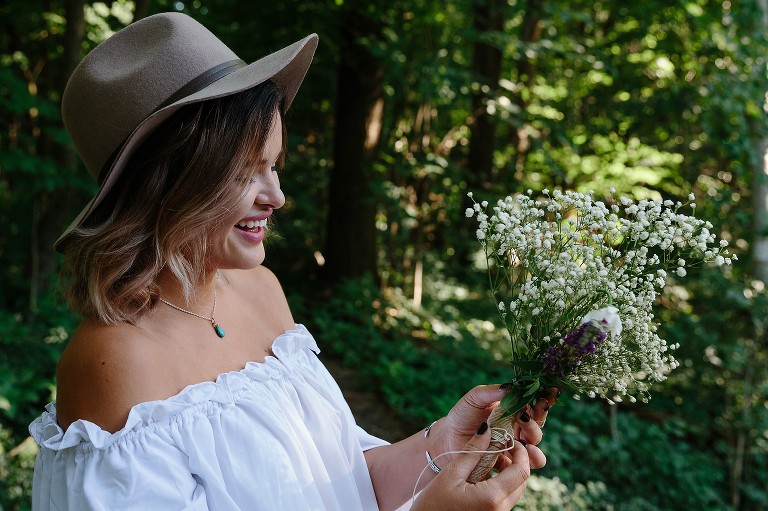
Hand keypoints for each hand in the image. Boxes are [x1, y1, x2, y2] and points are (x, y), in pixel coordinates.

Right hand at [411, 421, 529, 510]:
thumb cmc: (433, 505)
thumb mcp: (451, 474)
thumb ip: (472, 452)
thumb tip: (487, 430)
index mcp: (492, 498)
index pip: (521, 471)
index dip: (520, 452)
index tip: (508, 439)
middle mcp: (500, 510)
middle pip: (521, 481)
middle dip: (514, 461)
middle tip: (496, 445)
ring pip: (513, 490)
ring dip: (506, 472)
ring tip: (485, 458)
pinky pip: (504, 498)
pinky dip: (499, 483)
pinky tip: (480, 475)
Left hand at [432, 384, 553, 469]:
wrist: (447, 438)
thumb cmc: (462, 415)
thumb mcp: (475, 398)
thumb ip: (491, 392)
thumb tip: (510, 387)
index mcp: (513, 412)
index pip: (534, 406)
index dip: (543, 401)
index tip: (547, 394)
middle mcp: (517, 430)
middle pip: (537, 427)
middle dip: (536, 420)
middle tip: (524, 415)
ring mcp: (513, 449)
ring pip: (534, 449)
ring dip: (533, 442)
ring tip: (525, 439)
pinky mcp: (506, 464)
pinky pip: (522, 467)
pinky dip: (526, 462)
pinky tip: (519, 453)